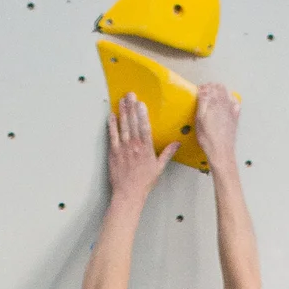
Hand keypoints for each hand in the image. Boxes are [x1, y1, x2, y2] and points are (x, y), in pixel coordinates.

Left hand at [106, 91, 172, 206]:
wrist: (128, 193)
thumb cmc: (144, 182)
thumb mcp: (159, 168)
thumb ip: (167, 153)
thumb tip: (176, 143)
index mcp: (146, 149)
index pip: (145, 127)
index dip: (142, 114)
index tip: (141, 103)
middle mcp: (135, 146)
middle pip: (133, 122)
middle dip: (131, 107)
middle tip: (130, 95)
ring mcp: (123, 148)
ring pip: (123, 126)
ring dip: (122, 112)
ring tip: (122, 100)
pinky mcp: (114, 152)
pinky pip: (112, 135)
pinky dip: (112, 125)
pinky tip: (112, 115)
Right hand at [192, 82, 240, 169]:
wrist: (221, 152)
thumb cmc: (209, 139)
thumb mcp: (199, 119)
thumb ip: (202, 102)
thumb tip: (203, 91)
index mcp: (215, 103)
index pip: (209, 87)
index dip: (203, 88)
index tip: (198, 91)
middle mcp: (225, 104)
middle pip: (219, 87)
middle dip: (211, 87)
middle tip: (205, 92)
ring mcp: (231, 110)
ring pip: (227, 93)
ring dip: (220, 91)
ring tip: (213, 95)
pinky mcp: (235, 117)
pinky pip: (235, 103)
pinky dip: (230, 99)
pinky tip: (226, 103)